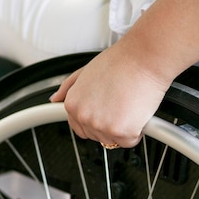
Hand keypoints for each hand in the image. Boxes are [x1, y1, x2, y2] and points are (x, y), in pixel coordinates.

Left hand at [50, 42, 169, 146]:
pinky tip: (137, 111)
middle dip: (110, 124)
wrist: (143, 58)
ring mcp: (102, 125)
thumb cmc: (120, 61)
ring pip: (113, 140)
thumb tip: (56, 99)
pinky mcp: (122, 131)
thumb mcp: (85, 70)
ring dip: (123, 127)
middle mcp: (84, 116)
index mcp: (73, 104)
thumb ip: (68, 87)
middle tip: (121, 103)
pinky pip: (130, 141)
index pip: (79, 128)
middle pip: (97, 136)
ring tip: (129, 104)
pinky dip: (137, 130)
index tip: (106, 112)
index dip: (97, 120)